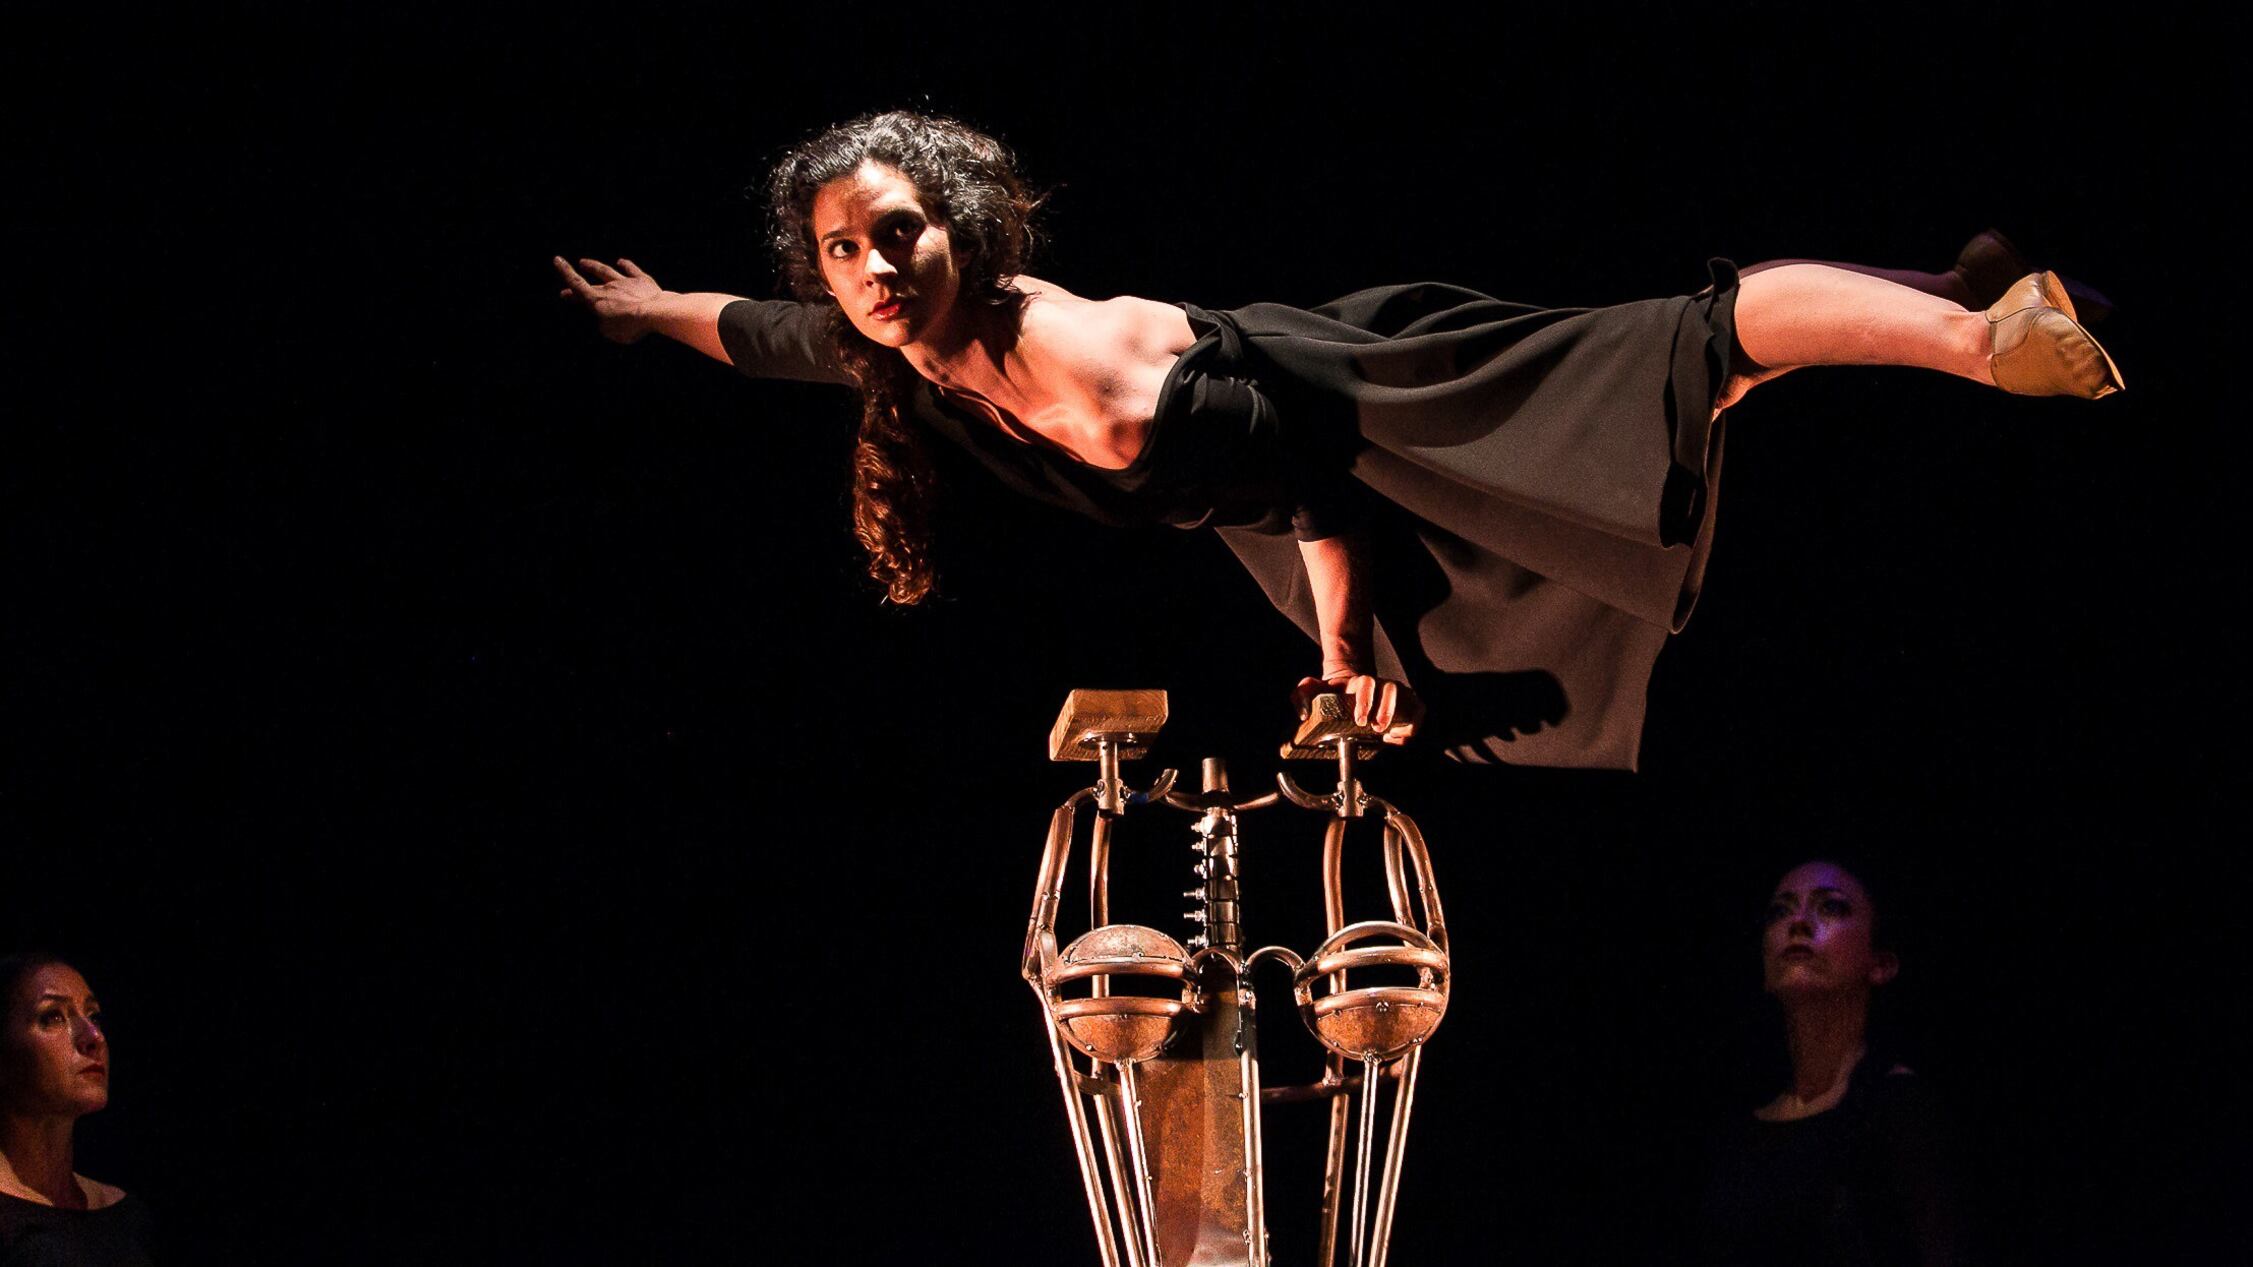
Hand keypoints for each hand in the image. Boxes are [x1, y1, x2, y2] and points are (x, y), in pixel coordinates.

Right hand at [553, 256, 665, 343]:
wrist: (655, 312)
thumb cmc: (632, 325)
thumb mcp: (611, 333)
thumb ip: (604, 326)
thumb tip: (605, 321)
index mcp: (597, 300)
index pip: (577, 285)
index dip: (566, 272)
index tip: (558, 260)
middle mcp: (609, 288)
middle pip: (590, 284)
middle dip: (576, 281)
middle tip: (567, 284)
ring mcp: (625, 282)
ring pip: (607, 271)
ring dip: (594, 266)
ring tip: (585, 262)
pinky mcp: (642, 281)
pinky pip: (632, 271)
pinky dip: (626, 265)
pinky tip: (621, 261)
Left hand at [1293, 673, 1423, 744]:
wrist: (1349, 691)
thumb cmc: (1331, 695)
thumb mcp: (1311, 691)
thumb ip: (1301, 696)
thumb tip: (1303, 712)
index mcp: (1359, 683)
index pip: (1366, 682)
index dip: (1365, 700)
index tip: (1360, 719)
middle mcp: (1380, 685)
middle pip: (1391, 689)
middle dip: (1387, 710)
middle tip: (1377, 728)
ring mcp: (1395, 694)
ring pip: (1409, 698)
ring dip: (1404, 718)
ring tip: (1392, 736)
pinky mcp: (1405, 704)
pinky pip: (1418, 709)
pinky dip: (1414, 723)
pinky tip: (1399, 737)